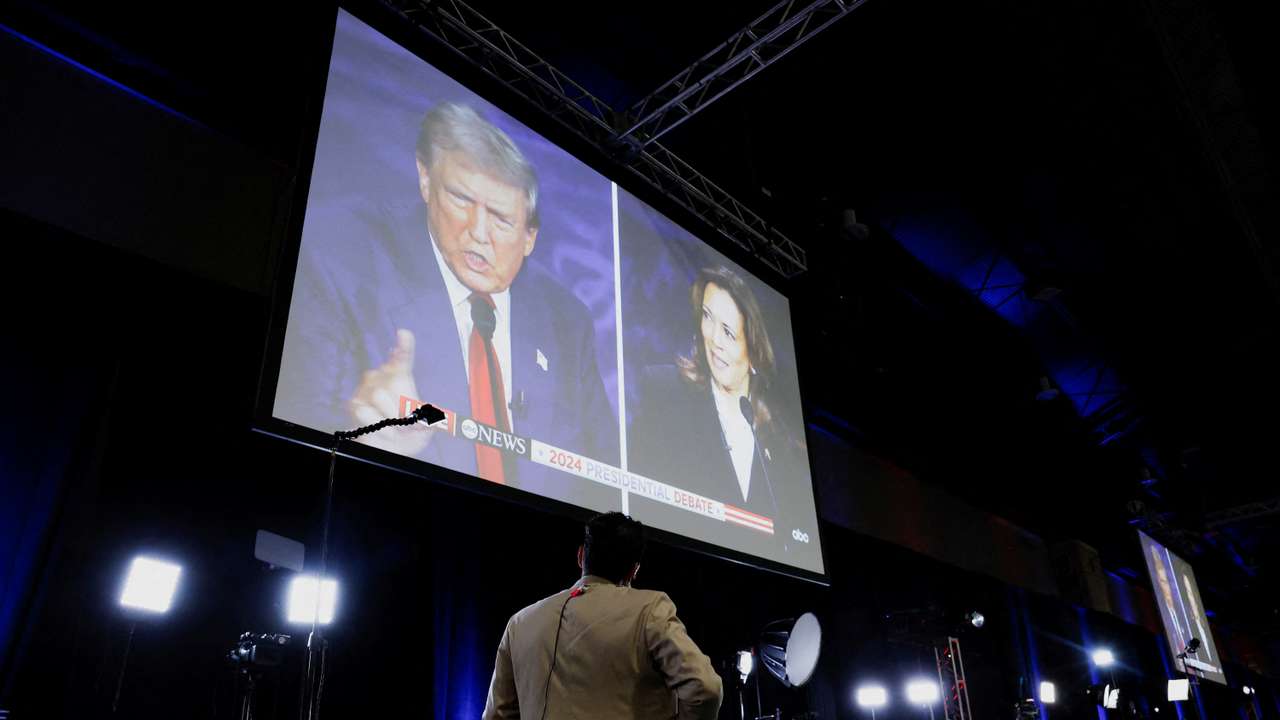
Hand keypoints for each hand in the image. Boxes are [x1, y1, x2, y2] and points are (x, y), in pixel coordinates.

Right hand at [349, 329, 435, 454]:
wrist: (389, 450)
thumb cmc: (408, 433)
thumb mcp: (424, 425)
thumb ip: (427, 416)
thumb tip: (431, 414)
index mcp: (402, 379)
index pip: (403, 359)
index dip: (404, 347)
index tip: (405, 334)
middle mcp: (382, 378)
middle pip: (395, 381)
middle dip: (404, 404)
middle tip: (407, 421)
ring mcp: (367, 390)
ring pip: (379, 396)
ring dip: (390, 417)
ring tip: (394, 427)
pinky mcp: (355, 404)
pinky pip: (366, 411)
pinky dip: (377, 425)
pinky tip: (380, 429)